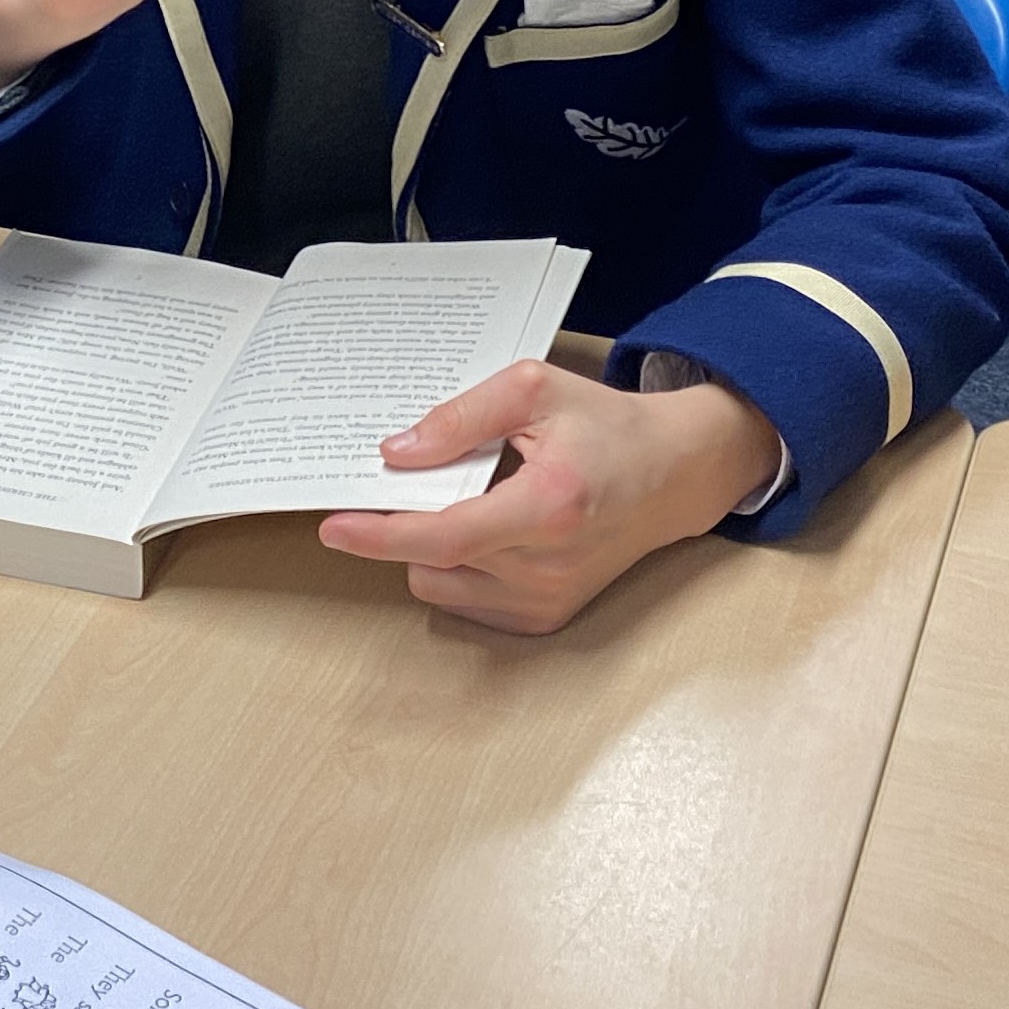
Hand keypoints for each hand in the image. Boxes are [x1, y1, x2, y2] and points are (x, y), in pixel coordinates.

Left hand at [316, 362, 781, 634]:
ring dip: (432, 549)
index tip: (334, 528)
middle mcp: (549, 564)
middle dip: (404, 526)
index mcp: (550, 505)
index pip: (448, 535)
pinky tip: (492, 533)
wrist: (674, 475)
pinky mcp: (547, 619)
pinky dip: (459, 569)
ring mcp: (549, 600)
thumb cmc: (606, 427)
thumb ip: (461, 417)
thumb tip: (396, 453)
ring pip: (441, 586)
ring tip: (474, 503)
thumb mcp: (534, 389)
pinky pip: (466, 602)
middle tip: (416, 483)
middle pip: (433, 563)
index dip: (383, 535)